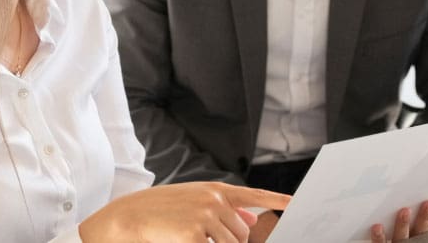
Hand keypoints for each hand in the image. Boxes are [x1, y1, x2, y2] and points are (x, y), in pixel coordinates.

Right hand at [80, 182, 289, 242]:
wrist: (130, 217)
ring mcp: (205, 217)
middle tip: (207, 237)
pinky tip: (186, 241)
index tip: (297, 204)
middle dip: (234, 242)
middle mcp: (215, 201)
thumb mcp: (194, 201)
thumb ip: (223, 209)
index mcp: (216, 190)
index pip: (255, 195)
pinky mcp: (194, 235)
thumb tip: (252, 219)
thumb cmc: (163, 211)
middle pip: (243, 233)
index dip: (278, 201)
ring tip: (192, 237)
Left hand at [369, 188, 427, 241]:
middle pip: (421, 230)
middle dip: (425, 216)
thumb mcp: (414, 227)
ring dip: (403, 224)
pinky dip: (380, 236)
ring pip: (402, 236)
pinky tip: (377, 226)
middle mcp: (412, 240)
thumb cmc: (402, 236)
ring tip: (404, 211)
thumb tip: (426, 185)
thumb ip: (420, 213)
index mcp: (421, 234)